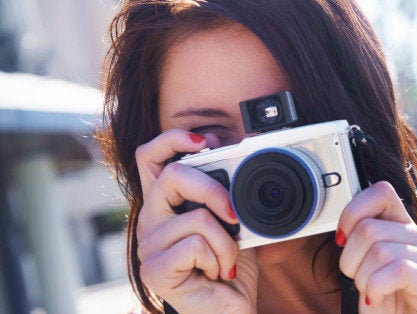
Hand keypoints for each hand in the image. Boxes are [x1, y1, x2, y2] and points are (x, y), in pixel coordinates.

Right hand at [135, 129, 257, 313]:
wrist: (230, 309)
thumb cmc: (228, 267)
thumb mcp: (232, 222)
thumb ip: (227, 194)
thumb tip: (239, 156)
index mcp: (166, 204)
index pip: (150, 157)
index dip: (173, 139)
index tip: (206, 142)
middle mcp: (150, 219)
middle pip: (172, 175)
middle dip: (214, 190)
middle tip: (233, 213)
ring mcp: (148, 244)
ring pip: (196, 216)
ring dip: (226, 241)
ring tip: (224, 260)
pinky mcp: (154, 269)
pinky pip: (196, 245)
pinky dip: (219, 258)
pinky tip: (214, 273)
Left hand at [337, 181, 416, 312]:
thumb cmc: (386, 300)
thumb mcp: (365, 265)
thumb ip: (360, 240)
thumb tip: (343, 229)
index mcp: (402, 226)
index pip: (380, 191)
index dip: (353, 211)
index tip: (342, 239)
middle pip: (369, 228)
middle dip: (350, 258)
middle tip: (357, 277)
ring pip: (380, 251)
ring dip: (363, 278)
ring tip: (369, 290)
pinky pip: (398, 270)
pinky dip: (376, 287)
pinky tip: (376, 297)